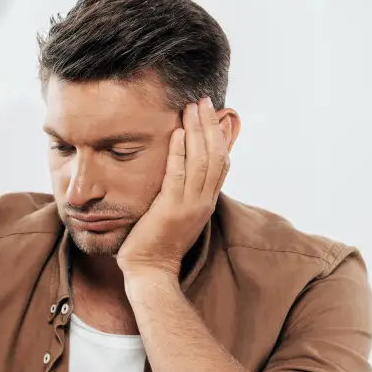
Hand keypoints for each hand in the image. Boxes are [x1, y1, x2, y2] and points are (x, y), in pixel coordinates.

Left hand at [116, 97, 230, 277]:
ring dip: (197, 131)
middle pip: (215, 155)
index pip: (221, 162)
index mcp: (206, 202)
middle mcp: (203, 201)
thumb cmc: (157, 243)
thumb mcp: (177, 214)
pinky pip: (178, 176)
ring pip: (201, 161)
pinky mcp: (171, 209)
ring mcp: (190, 205)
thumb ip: (181, 192)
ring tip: (191, 108)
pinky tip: (176, 132)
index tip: (213, 113)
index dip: (219, 136)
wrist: (151, 272)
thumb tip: (180, 172)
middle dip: (210, 125)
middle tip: (203, 100)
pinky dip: (179, 152)